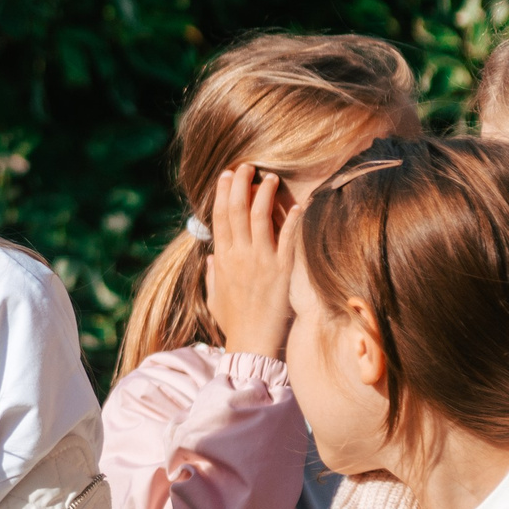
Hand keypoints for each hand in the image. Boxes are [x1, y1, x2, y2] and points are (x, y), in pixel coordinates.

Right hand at [208, 166, 296, 360]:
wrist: (251, 343)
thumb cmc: (233, 322)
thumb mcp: (214, 296)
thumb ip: (212, 274)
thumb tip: (211, 258)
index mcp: (222, 258)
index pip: (220, 217)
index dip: (223, 192)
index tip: (227, 174)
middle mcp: (239, 255)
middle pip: (237, 210)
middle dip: (241, 184)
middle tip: (247, 166)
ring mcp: (260, 261)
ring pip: (261, 217)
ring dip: (265, 194)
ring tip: (271, 177)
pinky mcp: (281, 270)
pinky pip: (287, 239)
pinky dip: (292, 220)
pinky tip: (297, 205)